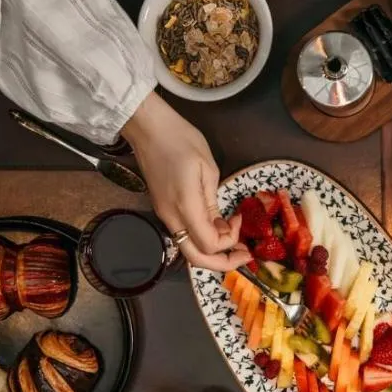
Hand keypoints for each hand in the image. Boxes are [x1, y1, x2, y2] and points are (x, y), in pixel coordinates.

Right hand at [121, 93, 251, 273]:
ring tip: (233, 239)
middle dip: (223, 262)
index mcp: (185, 206)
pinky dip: (202, 239)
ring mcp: (165, 215)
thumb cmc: (180, 140)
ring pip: (189, 250)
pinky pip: (183, 235)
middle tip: (243, 254)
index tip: (239, 221)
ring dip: (213, 252)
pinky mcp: (163, 210)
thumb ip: (213, 202)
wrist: (148, 128)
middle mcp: (171, 217)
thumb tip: (221, 225)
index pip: (209, 244)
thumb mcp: (208, 168)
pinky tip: (216, 226)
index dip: (229, 241)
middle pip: (196, 258)